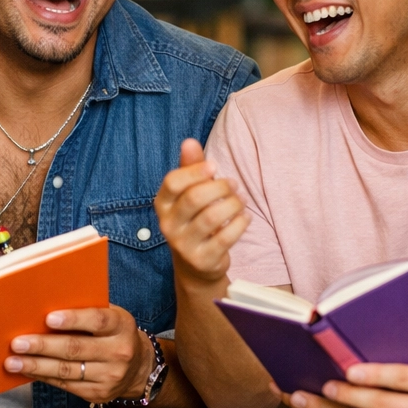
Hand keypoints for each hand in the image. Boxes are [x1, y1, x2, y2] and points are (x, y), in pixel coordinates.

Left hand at [4, 306, 150, 402]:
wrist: (139, 367)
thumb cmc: (114, 333)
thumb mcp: (110, 316)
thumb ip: (86, 311)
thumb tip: (44, 306)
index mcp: (121, 325)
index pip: (97, 320)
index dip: (73, 319)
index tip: (48, 319)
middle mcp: (118, 352)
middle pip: (76, 349)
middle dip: (43, 346)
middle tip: (18, 344)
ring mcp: (110, 376)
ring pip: (67, 371)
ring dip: (36, 366)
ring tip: (13, 362)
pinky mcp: (99, 393)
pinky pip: (66, 385)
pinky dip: (43, 377)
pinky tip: (27, 371)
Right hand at [154, 139, 249, 286]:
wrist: (195, 266)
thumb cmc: (194, 220)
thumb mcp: (189, 193)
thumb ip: (190, 168)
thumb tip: (189, 141)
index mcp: (162, 205)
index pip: (172, 182)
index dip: (195, 171)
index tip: (214, 166)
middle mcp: (168, 226)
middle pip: (194, 198)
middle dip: (220, 187)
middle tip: (233, 185)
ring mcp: (183, 245)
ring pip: (212, 217)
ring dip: (233, 204)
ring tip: (241, 200)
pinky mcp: (202, 260)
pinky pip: (225, 237)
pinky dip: (240, 223)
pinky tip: (245, 217)